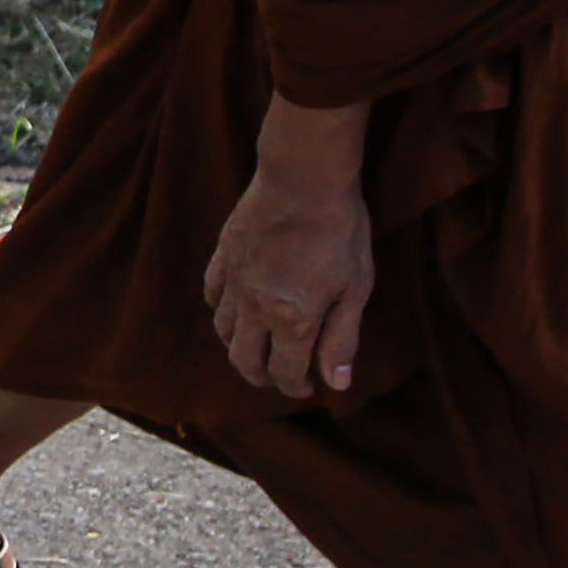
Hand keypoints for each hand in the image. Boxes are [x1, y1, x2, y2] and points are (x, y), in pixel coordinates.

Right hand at [203, 96, 375, 398]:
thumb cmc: (339, 232)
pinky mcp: (223, 256)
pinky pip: (211, 295)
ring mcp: (233, 282)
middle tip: (278, 377)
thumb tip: (336, 383)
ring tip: (255, 347)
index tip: (309, 388)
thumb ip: (342, 339)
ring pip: (223, 331)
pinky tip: (232, 310)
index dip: (296, 388)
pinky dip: (220, 311)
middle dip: (261, 377)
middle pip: (245, 360)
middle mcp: (254, 308)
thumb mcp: (355, 289)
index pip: (286, 372)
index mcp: (291, 321)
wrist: (303, 178)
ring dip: (238, 348)